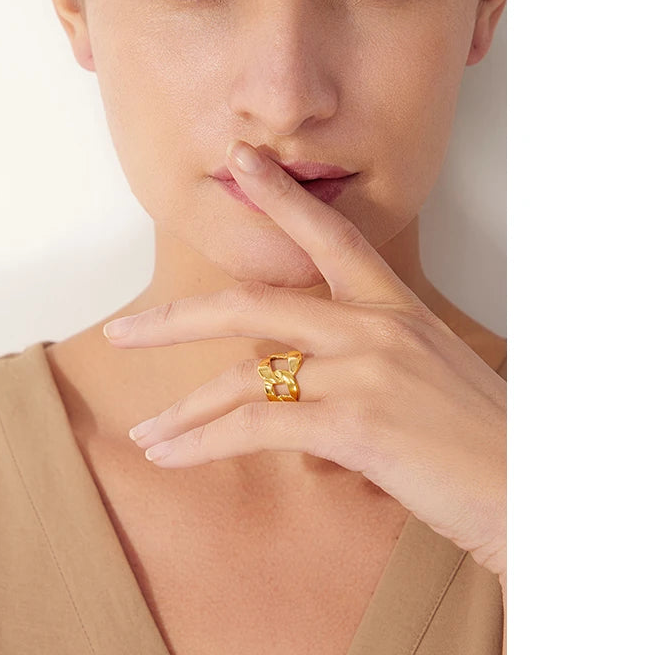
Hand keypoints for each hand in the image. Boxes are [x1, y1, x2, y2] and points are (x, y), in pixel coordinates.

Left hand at [103, 140, 505, 578]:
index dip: (281, 198)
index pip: (330, 236)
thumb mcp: (423, 380)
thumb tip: (300, 380)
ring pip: (243, 374)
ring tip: (147, 432)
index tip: (242, 162)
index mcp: (394, 308)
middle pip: (252, 302)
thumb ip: (363, 364)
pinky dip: (202, 444)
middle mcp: (374, 326)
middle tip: (125, 330)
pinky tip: (171, 458)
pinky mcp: (352, 422)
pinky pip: (253, 426)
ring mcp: (363, 370)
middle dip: (177, 318)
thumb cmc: (476, 442)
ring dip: (184, 409)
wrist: (529, 493)